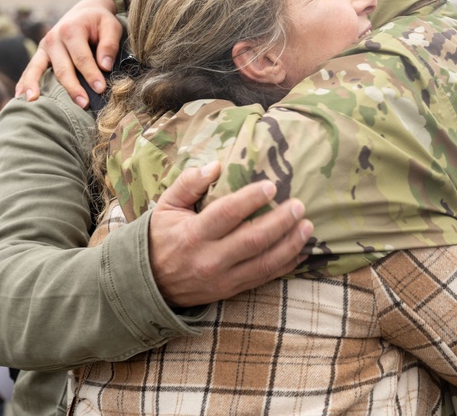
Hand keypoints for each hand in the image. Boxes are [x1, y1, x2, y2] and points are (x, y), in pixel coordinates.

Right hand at [15, 0, 121, 106]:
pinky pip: (30, 69)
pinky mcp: (40, 54)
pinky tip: (20, 96)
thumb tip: (105, 66)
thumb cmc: (99, 22)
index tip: (101, 89)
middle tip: (83, 104)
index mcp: (71, 29)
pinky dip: (24, 82)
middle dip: (73, 87)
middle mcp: (54, 38)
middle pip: (62, 68)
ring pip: (38, 69)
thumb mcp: (111, 26)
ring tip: (34, 102)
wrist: (84, 12)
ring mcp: (44, 47)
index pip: (81, 57)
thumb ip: (109, 44)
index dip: (91, 74)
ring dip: (37, 86)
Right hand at [148, 162, 313, 307]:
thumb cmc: (160, 238)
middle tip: (299, 206)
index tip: (271, 185)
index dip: (251, 199)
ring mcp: (222, 279)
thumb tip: (215, 166)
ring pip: (264, 263)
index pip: (228, 214)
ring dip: (290, 245)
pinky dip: (286, 266)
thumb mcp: (166, 206)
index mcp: (193, 234)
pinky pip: (263, 279)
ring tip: (307, 227)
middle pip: (253, 240)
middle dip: (280, 222)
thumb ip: (188, 183)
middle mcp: (210, 259)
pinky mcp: (230, 290)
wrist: (149, 284)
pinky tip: (302, 252)